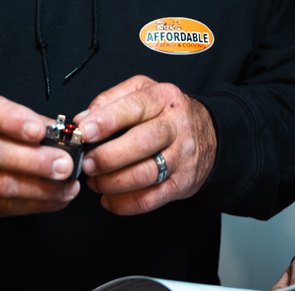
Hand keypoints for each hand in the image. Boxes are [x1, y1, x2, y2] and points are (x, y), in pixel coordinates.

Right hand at [0, 94, 80, 232]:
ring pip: (2, 184)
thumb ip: (30, 124)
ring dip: (42, 188)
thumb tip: (67, 135)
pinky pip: (5, 206)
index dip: (14, 120)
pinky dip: (36, 204)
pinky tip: (57, 199)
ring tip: (68, 186)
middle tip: (65, 165)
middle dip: (35, 160)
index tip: (39, 131)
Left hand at [74, 75, 216, 214]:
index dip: (107, 120)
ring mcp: (182, 156)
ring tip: (95, 181)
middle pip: (142, 142)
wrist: (211, 134)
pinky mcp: (182, 183)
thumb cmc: (168, 113)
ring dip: (113, 182)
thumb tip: (82, 118)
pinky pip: (151, 199)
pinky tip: (109, 198)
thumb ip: (111, 99)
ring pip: (145, 174)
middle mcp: (176, 126)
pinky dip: (124, 203)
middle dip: (108, 156)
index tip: (84, 130)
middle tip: (86, 163)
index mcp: (163, 98)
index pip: (135, 107)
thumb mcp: (143, 91)